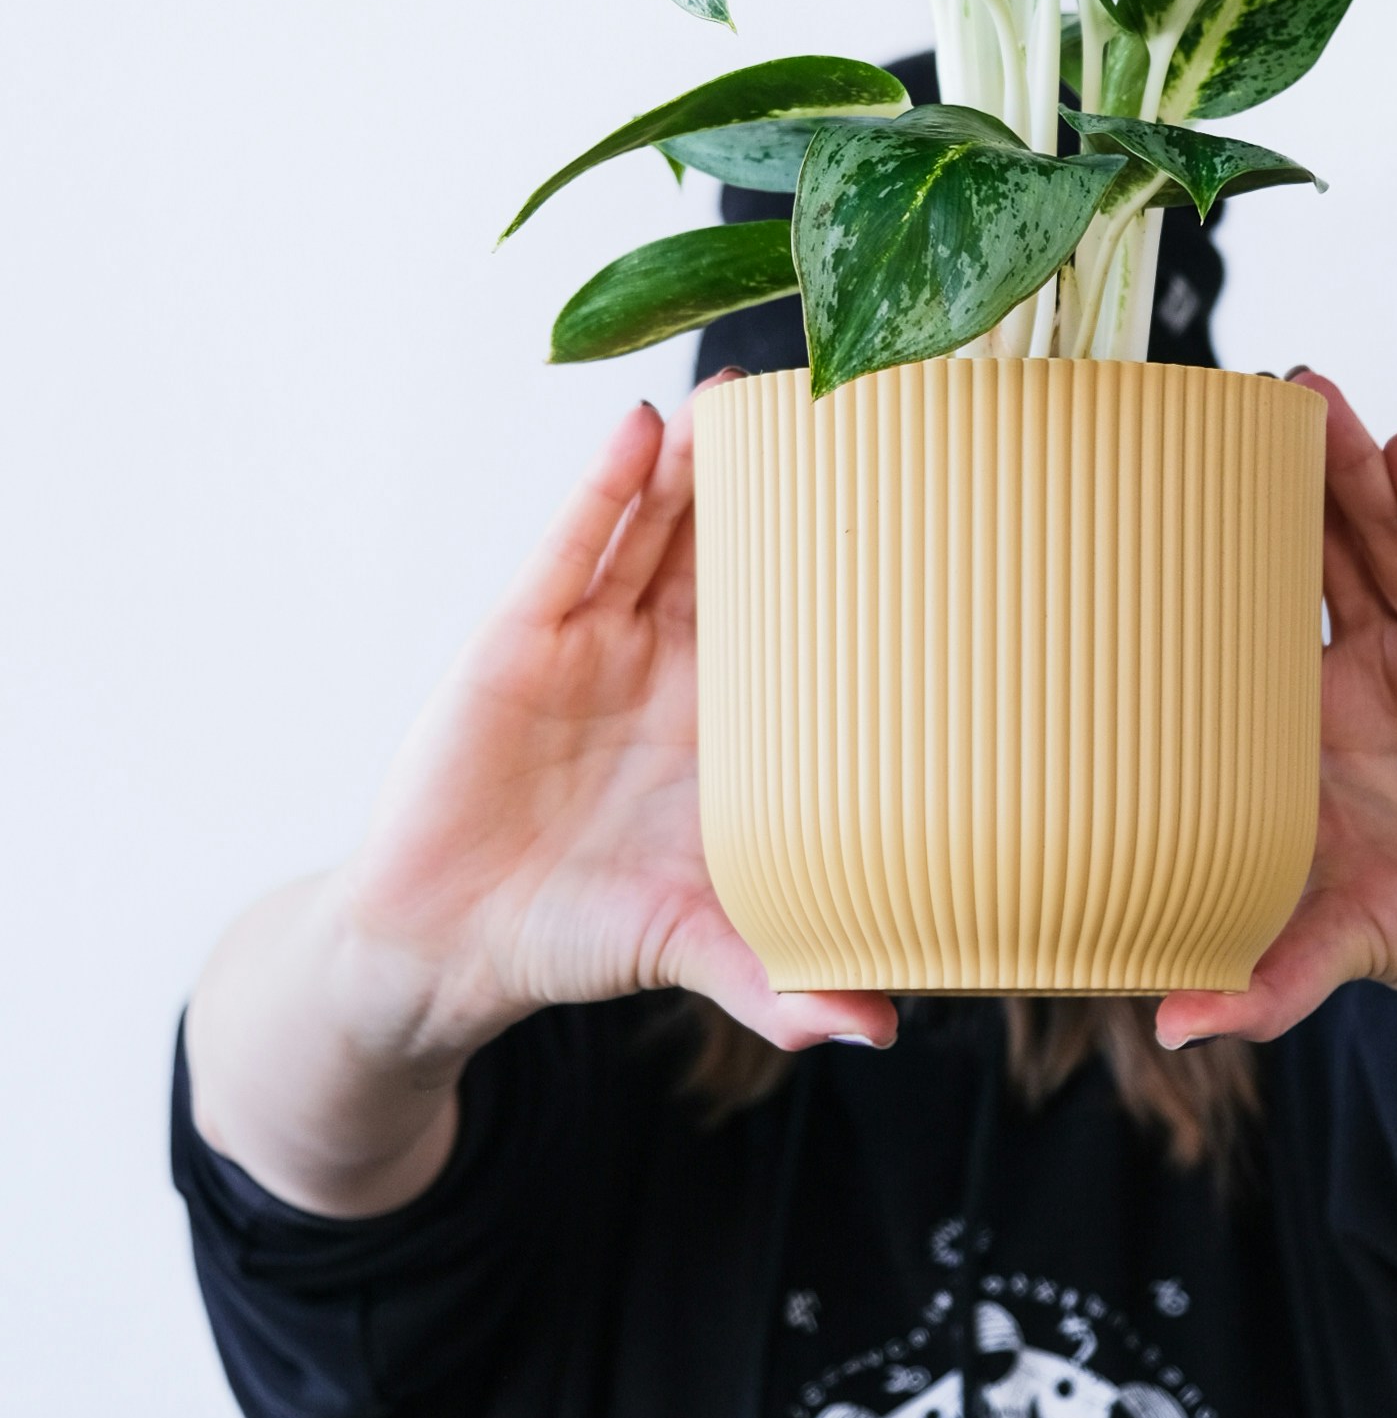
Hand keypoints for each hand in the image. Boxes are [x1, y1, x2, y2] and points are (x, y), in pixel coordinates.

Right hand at [188, 383, 892, 1216]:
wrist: (446, 948)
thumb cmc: (583, 933)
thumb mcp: (692, 947)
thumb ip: (774, 979)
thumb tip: (877, 1028)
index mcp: (732, 720)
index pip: (811, 618)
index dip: (858, 559)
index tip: (930, 497)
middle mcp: (670, 662)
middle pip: (743, 546)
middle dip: (792, 477)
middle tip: (858, 402)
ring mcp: (594, 638)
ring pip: (662, 525)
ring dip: (706, 456)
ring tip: (757, 389)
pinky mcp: (520, 635)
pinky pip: (571, 545)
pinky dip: (604, 485)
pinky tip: (640, 428)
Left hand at [1156, 373, 1396, 1176]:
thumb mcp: (1345, 948)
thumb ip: (1271, 980)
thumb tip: (1176, 1027)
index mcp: (1298, 734)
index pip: (1230, 627)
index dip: (1192, 564)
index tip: (1134, 499)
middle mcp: (1360, 680)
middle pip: (1305, 556)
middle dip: (1266, 479)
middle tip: (1216, 400)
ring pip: (1379, 541)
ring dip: (1342, 467)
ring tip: (1301, 391)